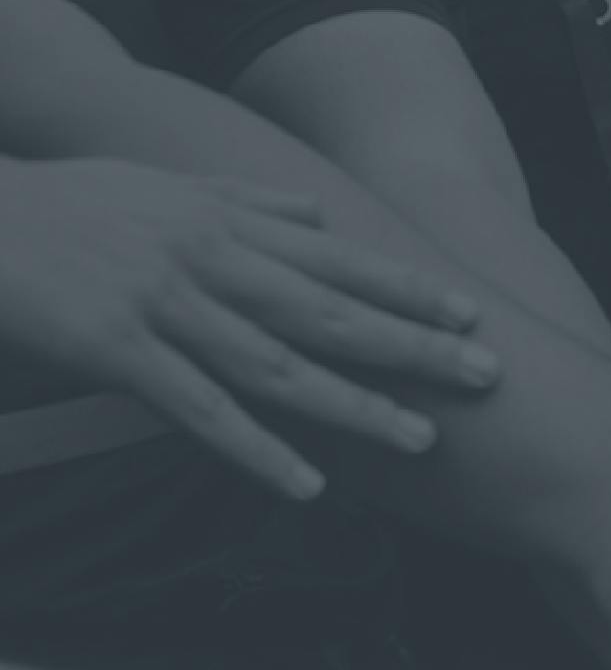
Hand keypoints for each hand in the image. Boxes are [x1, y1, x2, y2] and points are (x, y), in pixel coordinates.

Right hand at [0, 157, 499, 497]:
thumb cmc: (65, 204)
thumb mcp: (162, 185)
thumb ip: (245, 199)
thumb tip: (318, 209)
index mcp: (222, 221)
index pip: (336, 260)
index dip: (406, 287)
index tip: (471, 312)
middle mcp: (207, 259)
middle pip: (330, 311)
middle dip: (413, 345)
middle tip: (485, 375)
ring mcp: (162, 303)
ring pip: (278, 363)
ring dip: (355, 405)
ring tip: (422, 440)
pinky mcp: (115, 346)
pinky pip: (198, 409)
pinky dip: (256, 449)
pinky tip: (308, 484)